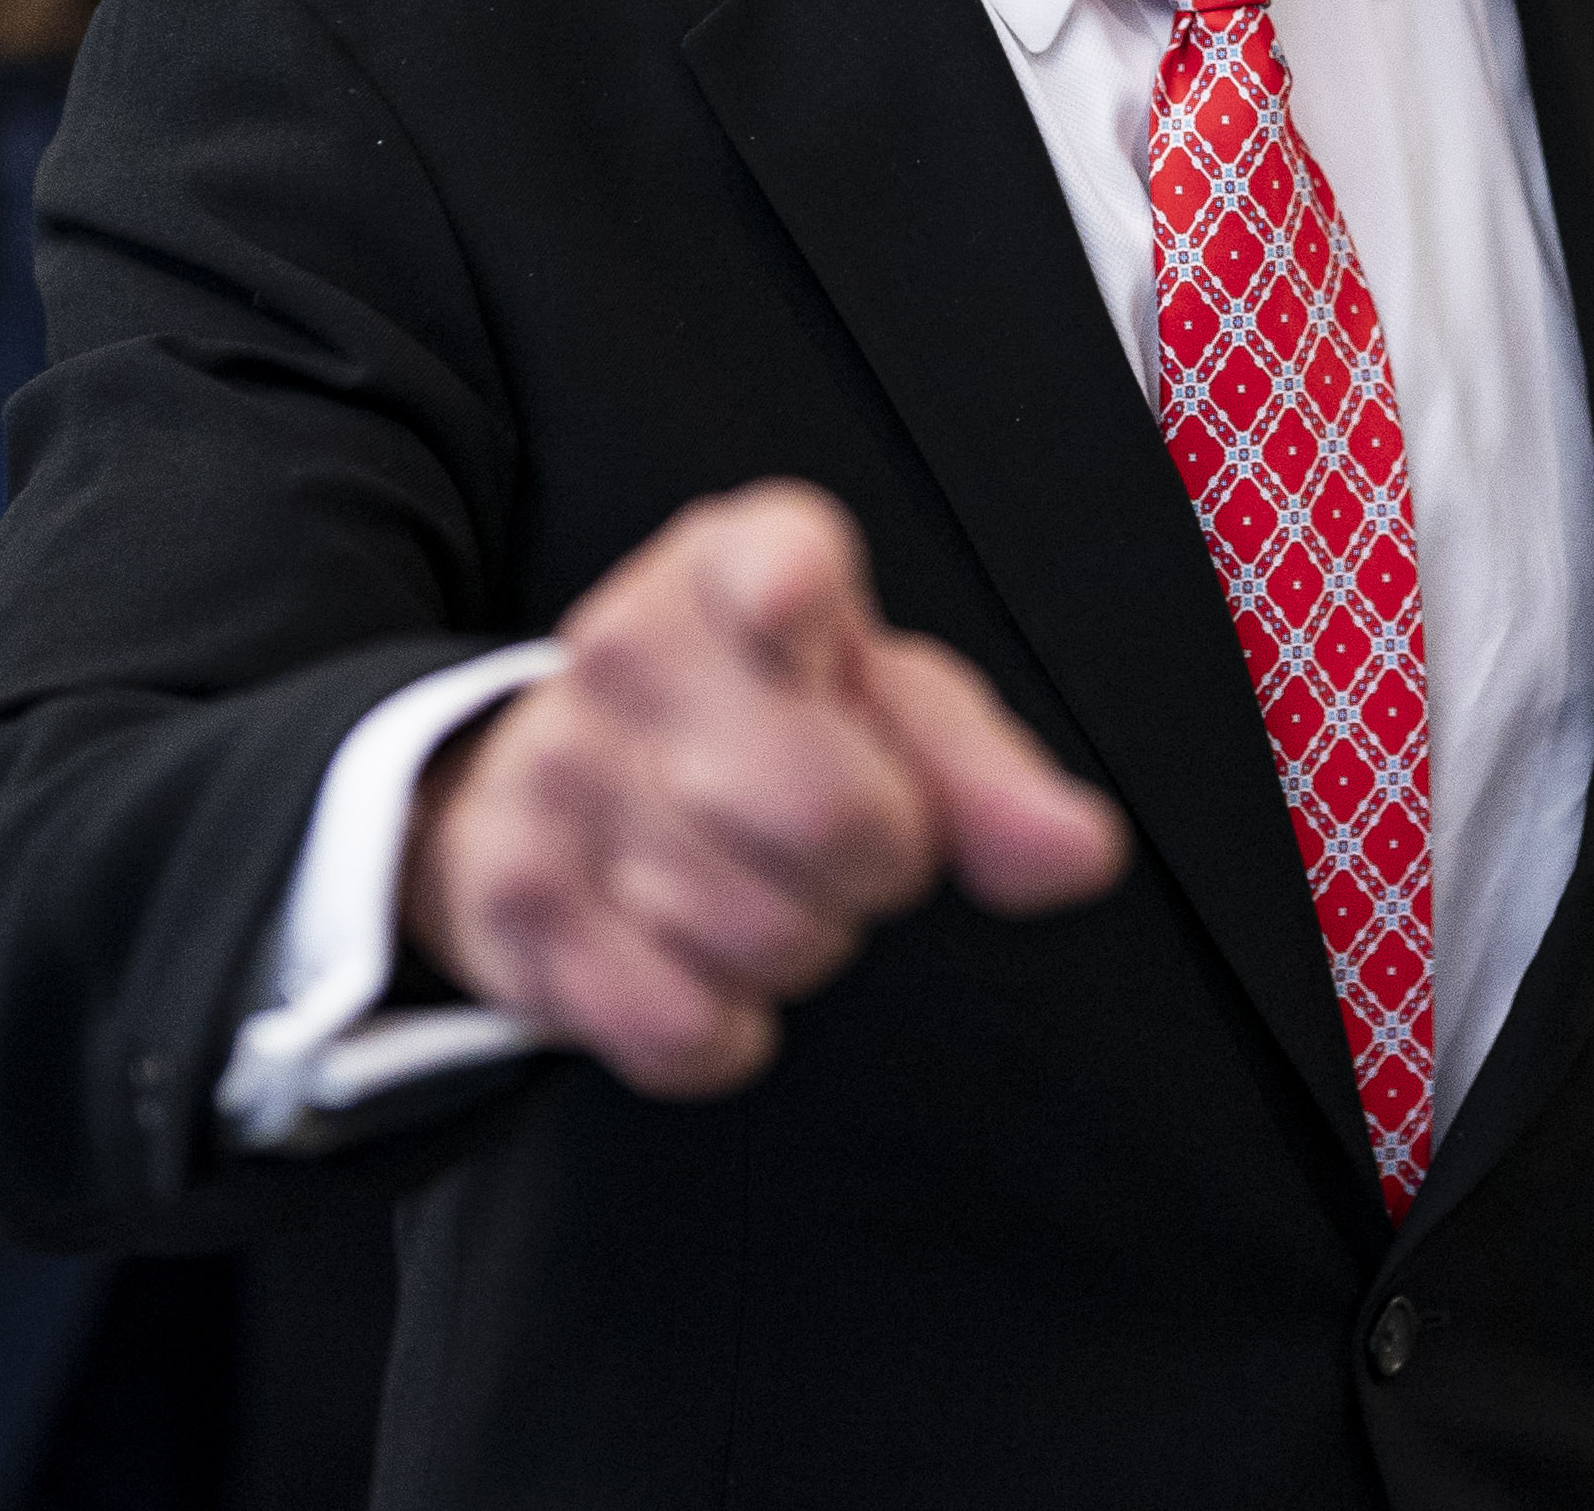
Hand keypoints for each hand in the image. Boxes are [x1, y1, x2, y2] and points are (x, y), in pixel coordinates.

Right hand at [405, 483, 1127, 1098]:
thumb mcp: (889, 710)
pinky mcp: (511, 902)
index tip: (797, 613)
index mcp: (734, 565)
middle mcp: (627, 649)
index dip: (794, 597)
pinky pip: (679, 1023)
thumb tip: (1082, 855)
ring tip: (763, 886)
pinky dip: (722, 1028)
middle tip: (848, 841)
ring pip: (760, 932)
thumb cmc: (772, 726)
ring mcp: (557, 774)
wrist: (555, 787)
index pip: (773, 567)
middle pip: (828, 815)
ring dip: (798, 945)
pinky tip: (695, 958)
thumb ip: (990, 776)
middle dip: (876, 862)